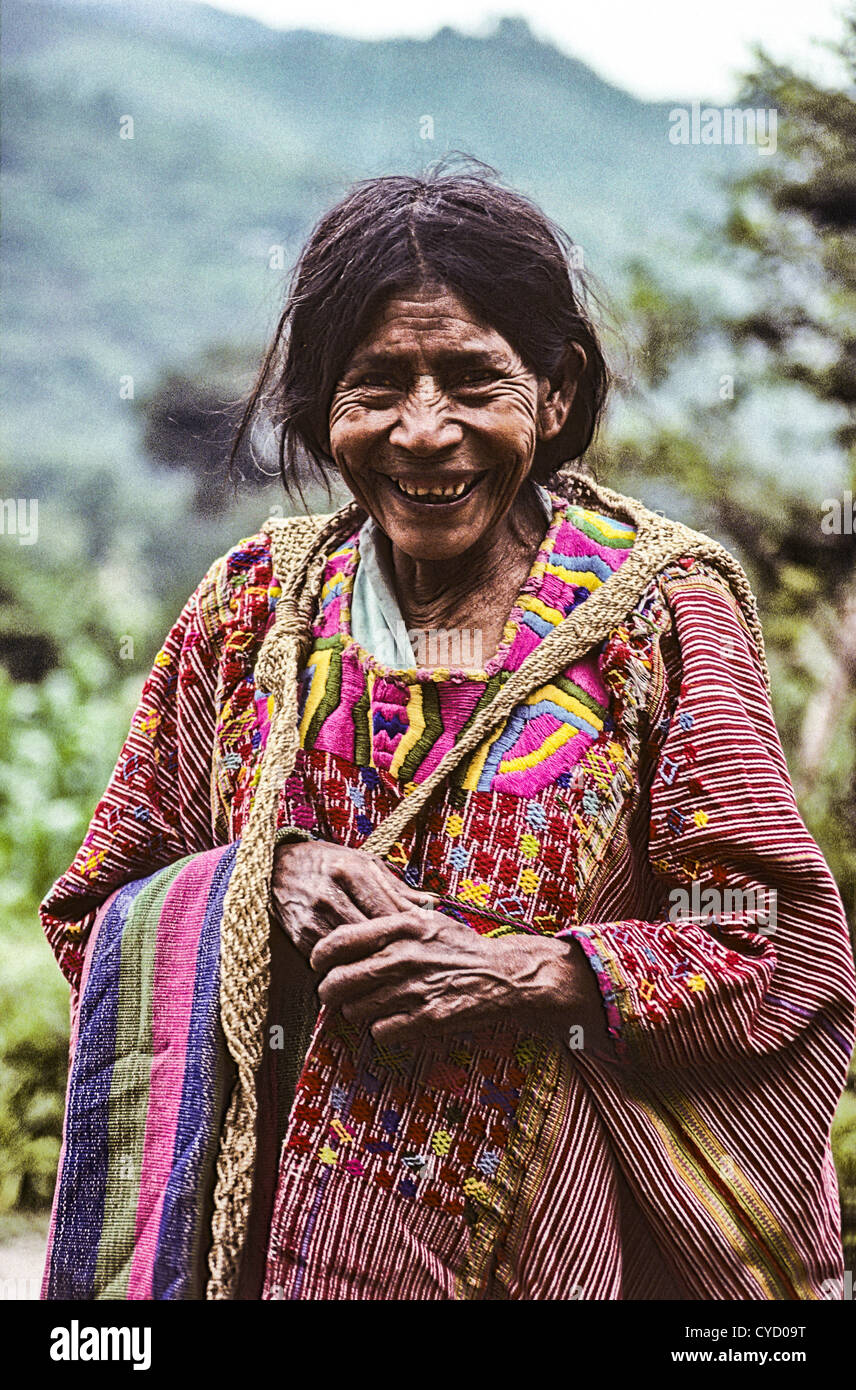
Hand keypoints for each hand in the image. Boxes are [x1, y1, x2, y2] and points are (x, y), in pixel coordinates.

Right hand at [270, 839, 432, 957]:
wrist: (275, 868)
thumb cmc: (326, 862)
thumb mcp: (362, 862)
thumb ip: (396, 886)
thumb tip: (433, 903)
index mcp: (349, 870)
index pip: (387, 908)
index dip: (408, 927)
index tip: (424, 940)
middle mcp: (330, 893)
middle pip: (372, 933)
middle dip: (393, 947)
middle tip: (415, 960)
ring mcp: (313, 917)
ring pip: (353, 951)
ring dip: (373, 960)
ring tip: (395, 968)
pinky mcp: (300, 936)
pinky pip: (333, 958)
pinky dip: (350, 963)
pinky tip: (365, 966)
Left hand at [310, 908, 600, 1045]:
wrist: (504, 975)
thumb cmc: (459, 946)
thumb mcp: (425, 918)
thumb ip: (386, 918)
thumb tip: (346, 923)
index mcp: (402, 926)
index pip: (338, 941)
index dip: (319, 956)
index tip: (318, 963)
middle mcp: (404, 956)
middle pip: (338, 982)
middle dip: (330, 991)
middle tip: (334, 993)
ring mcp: (415, 989)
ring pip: (355, 1010)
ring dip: (357, 1012)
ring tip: (369, 1005)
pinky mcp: (426, 1019)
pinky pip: (380, 1032)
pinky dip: (382, 1029)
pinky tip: (394, 1019)